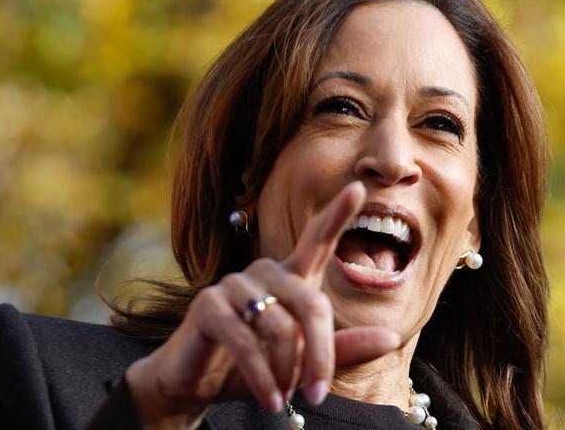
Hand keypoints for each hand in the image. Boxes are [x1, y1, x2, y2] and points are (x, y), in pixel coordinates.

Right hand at [125, 182, 400, 427]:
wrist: (197, 384)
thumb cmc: (252, 367)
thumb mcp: (300, 362)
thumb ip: (340, 349)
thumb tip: (391, 337)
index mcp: (288, 279)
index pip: (315, 240)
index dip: (336, 215)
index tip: (358, 188)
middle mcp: (263, 273)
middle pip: (311, 303)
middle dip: (320, 354)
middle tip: (317, 394)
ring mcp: (233, 286)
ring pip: (279, 325)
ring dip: (287, 370)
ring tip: (287, 397)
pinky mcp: (208, 306)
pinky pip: (246, 341)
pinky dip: (262, 376)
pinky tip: (270, 400)